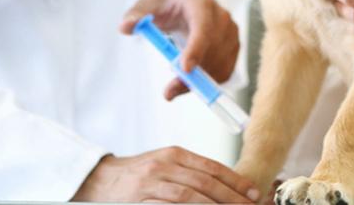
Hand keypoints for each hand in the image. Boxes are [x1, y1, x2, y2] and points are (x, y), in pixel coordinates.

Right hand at [72, 149, 259, 202]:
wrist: (100, 180)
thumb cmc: (138, 173)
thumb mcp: (165, 164)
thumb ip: (190, 171)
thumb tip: (223, 184)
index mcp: (174, 154)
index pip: (211, 167)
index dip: (235, 180)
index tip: (253, 192)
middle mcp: (165, 165)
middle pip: (204, 182)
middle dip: (231, 196)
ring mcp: (151, 183)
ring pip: (189, 196)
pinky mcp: (140, 200)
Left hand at [120, 0, 239, 99]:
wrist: (189, 0)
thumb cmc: (169, 3)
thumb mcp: (150, 4)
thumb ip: (137, 14)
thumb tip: (126, 27)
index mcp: (201, 4)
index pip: (203, 26)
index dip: (196, 49)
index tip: (184, 69)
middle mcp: (221, 17)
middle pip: (212, 51)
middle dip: (192, 75)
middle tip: (168, 91)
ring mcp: (231, 33)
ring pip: (219, 64)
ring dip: (198, 81)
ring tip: (175, 85)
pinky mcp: (234, 47)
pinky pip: (224, 72)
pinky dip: (208, 82)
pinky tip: (191, 80)